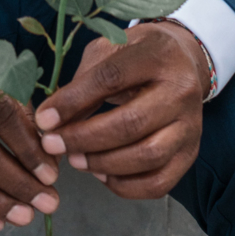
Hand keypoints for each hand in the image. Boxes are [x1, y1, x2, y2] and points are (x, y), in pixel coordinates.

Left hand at [34, 21, 210, 198]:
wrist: (184, 60)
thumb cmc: (137, 54)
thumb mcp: (110, 49)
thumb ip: (84, 80)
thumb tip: (53, 119)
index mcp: (157, 55)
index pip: (112, 78)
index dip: (74, 101)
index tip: (44, 119)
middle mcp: (180, 91)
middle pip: (131, 123)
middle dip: (84, 139)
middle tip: (53, 145)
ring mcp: (190, 126)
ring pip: (147, 156)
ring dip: (103, 164)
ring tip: (75, 160)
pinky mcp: (191, 154)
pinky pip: (159, 183)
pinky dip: (126, 186)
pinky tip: (101, 175)